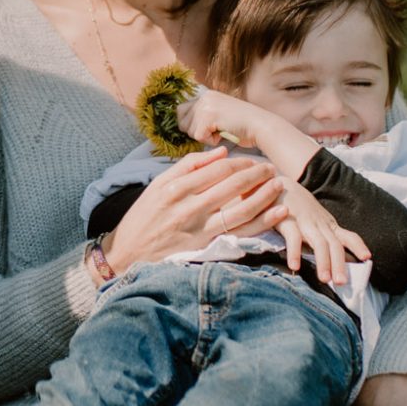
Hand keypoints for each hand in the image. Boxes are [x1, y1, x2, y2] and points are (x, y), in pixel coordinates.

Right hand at [108, 148, 286, 270]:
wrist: (127, 253)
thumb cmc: (144, 216)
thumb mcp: (157, 185)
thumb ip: (187, 166)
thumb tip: (220, 152)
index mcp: (175, 187)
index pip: (217, 169)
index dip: (239, 162)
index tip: (251, 159)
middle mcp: (189, 206)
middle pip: (232, 185)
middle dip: (256, 174)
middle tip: (270, 167)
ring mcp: (199, 228)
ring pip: (240, 208)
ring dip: (264, 195)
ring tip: (279, 185)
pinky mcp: (206, 246)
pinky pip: (240, 232)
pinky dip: (262, 221)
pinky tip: (278, 212)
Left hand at [177, 88, 261, 147]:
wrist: (261, 126)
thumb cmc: (242, 126)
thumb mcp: (219, 114)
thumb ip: (202, 115)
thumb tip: (180, 123)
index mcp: (206, 95)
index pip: (180, 111)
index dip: (189, 124)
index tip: (206, 128)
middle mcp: (204, 97)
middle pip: (182, 122)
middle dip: (197, 131)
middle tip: (216, 130)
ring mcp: (206, 105)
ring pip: (190, 131)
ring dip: (205, 136)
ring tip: (222, 130)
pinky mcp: (209, 116)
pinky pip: (199, 137)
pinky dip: (211, 141)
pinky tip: (224, 133)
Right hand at [274, 181, 370, 286]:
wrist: (275, 183)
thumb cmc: (294, 206)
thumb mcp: (314, 220)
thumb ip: (323, 235)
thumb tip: (337, 256)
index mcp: (327, 225)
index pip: (348, 236)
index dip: (358, 246)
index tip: (367, 258)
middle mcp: (319, 224)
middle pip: (335, 245)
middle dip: (339, 264)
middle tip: (342, 283)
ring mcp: (305, 222)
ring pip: (319, 243)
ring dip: (323, 262)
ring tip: (325, 280)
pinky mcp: (287, 221)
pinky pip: (293, 238)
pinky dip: (295, 252)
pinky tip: (294, 267)